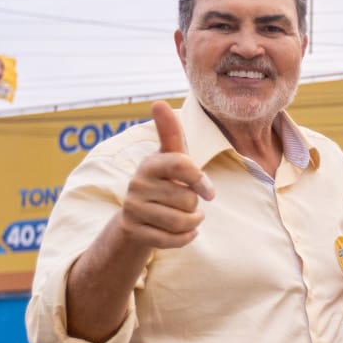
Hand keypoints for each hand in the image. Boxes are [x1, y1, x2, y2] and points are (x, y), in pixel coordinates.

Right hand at [118, 101, 216, 249]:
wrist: (137, 217)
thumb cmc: (163, 181)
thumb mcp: (169, 158)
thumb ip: (170, 133)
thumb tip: (158, 102)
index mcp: (150, 164)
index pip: (181, 164)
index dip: (200, 179)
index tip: (209, 192)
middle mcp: (137, 184)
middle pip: (187, 199)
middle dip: (194, 206)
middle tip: (184, 203)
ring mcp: (133, 208)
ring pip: (181, 221)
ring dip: (192, 222)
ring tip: (187, 217)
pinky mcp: (134, 231)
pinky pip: (172, 240)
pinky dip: (185, 238)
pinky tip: (185, 232)